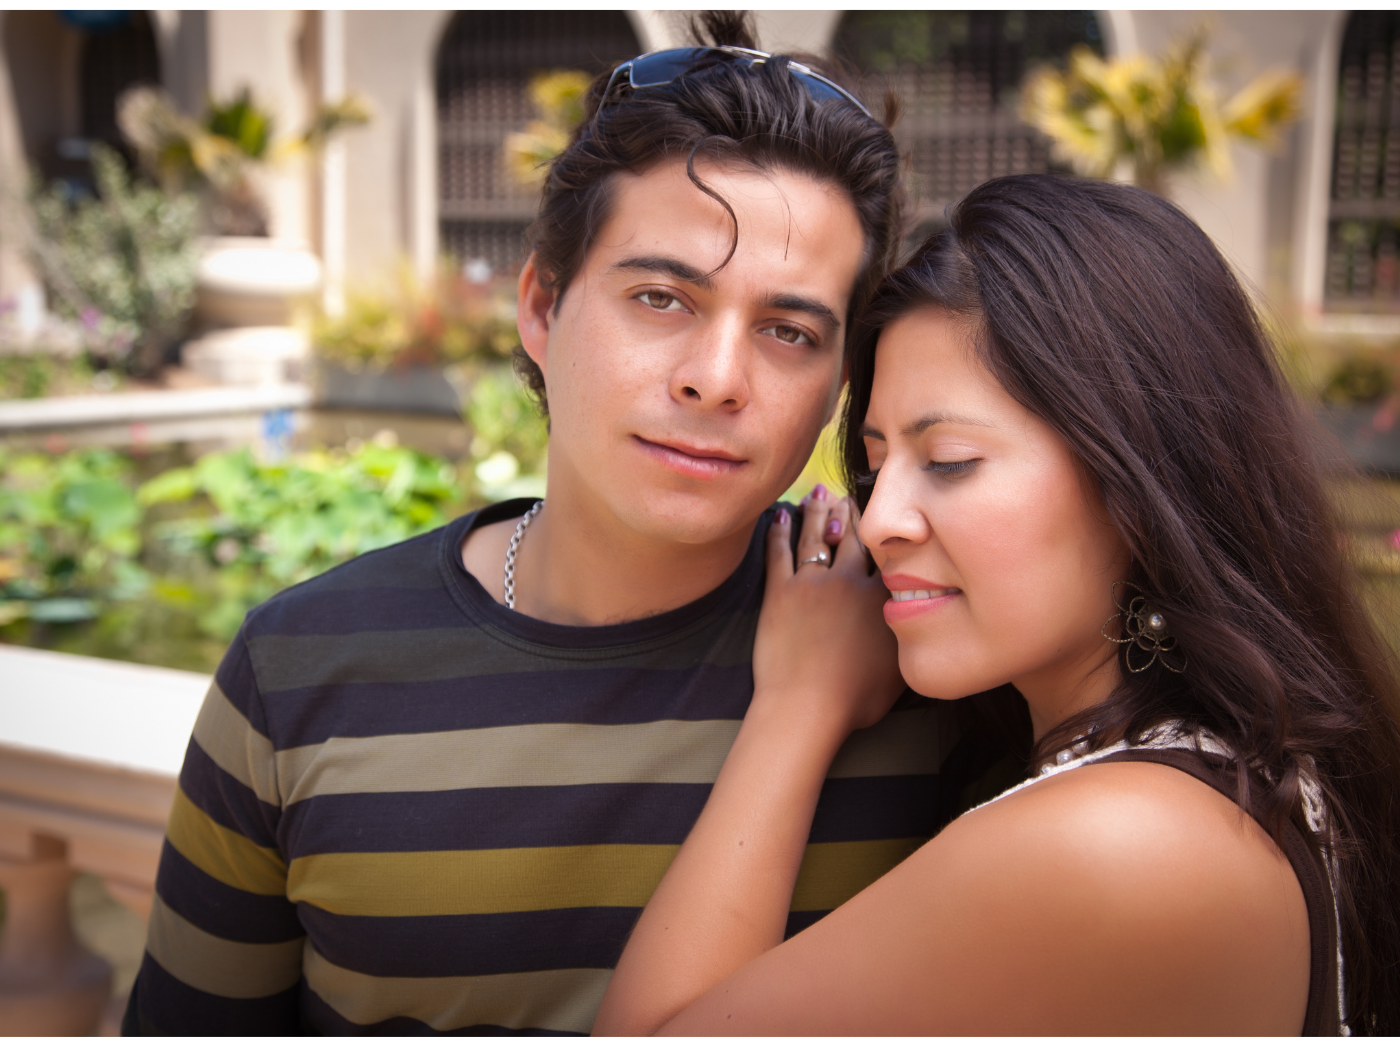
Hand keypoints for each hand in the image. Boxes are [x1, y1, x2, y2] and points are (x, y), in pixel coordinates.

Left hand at [755, 489, 904, 737]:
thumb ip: (909, 637)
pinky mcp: (779, 592)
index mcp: (880, 598)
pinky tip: (780, 515)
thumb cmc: (856, 698)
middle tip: (848, 495)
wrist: (807, 706)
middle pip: (852, 536)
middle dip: (851, 512)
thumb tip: (919, 620)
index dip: (885, 532)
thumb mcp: (901, 670)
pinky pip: (779, 552)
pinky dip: (778, 531)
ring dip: (818, 512)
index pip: (887, 554)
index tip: (886, 516)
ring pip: (816, 536)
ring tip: (820, 494)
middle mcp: (848, 581)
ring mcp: (812, 583)